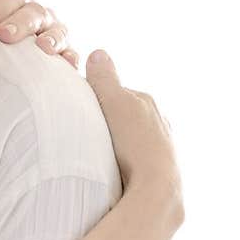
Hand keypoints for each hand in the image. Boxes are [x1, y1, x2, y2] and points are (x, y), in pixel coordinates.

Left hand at [0, 0, 78, 67]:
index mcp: (18, 3)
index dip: (0, 8)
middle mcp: (38, 15)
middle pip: (34, 13)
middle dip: (20, 23)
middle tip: (4, 35)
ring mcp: (53, 34)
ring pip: (56, 31)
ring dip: (51, 38)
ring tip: (43, 46)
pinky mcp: (64, 54)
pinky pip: (70, 54)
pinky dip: (71, 56)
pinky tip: (68, 61)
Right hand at [85, 50, 183, 227]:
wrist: (156, 186)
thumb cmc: (136, 143)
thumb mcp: (115, 103)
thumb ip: (105, 80)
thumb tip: (97, 52)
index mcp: (147, 103)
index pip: (116, 93)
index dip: (96, 99)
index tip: (79, 111)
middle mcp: (158, 121)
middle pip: (123, 116)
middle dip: (107, 122)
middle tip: (85, 135)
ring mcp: (159, 146)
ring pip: (129, 139)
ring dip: (115, 144)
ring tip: (97, 156)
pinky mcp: (156, 170)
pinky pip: (133, 160)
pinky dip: (122, 162)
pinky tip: (112, 171)